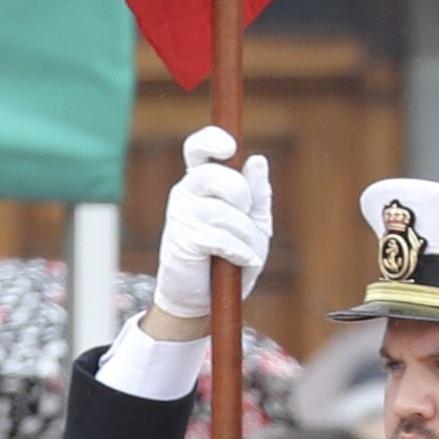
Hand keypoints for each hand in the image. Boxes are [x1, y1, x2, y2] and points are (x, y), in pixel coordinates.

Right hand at [146, 127, 270, 333]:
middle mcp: (186, 193)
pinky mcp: (182, 240)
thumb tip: (257, 160)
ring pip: (226, 212)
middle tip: (244, 216)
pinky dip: (240, 252)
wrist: (203, 297)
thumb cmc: (228, 256)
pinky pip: (222, 238)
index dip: (212, 140)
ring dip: (246, 236)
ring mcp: (180, 216)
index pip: (198, 148)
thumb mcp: (252, 222)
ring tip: (244, 252)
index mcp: (201, 181)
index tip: (230, 148)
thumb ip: (256, 193)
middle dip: (242, 197)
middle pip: (217, 175)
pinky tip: (241, 262)